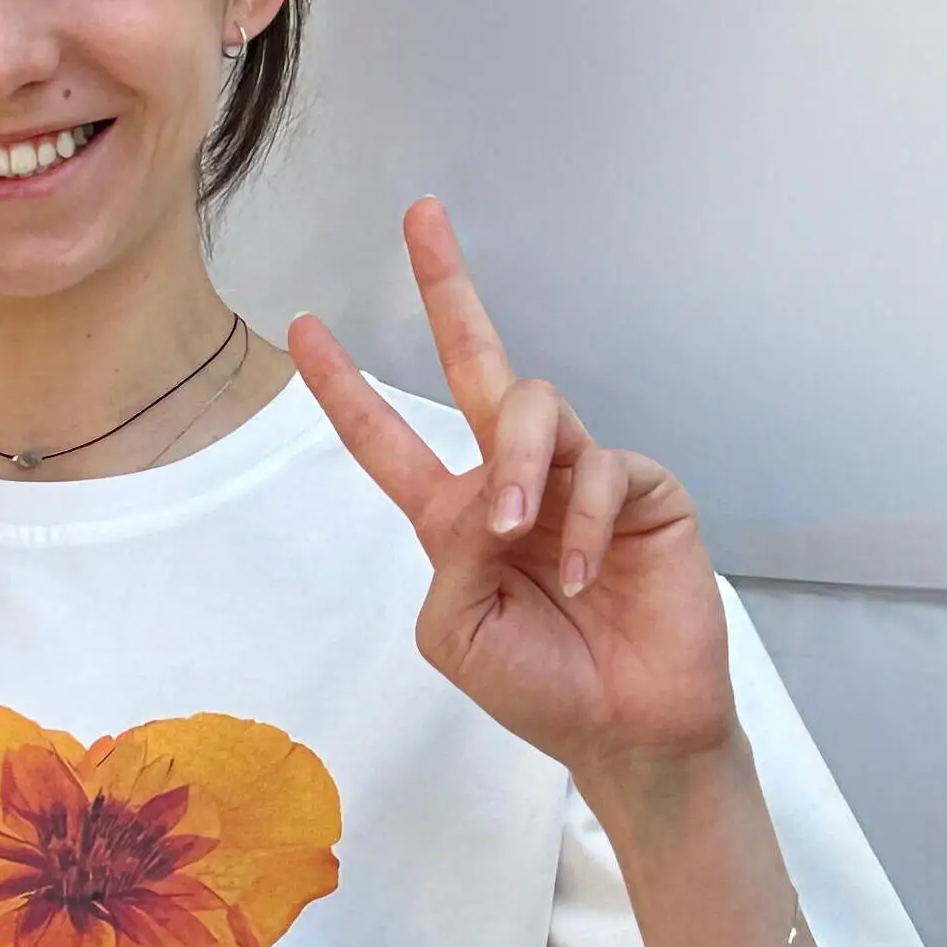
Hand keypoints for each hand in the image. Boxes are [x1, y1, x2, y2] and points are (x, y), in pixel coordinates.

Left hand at [289, 199, 736, 790]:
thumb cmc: (539, 687)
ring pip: (536, 408)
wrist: (627, 730)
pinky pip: (603, 469)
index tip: (305, 328)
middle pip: (476, 361)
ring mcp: (579, 478)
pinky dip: (582, 523)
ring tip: (517, 529)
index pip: (388, 439)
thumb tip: (486, 491)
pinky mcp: (641, 491)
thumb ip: (449, 556)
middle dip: (447, 285)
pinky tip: (582, 576)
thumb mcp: (455, 633)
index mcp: (455, 516)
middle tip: (419, 216)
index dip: (346, 386)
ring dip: (520, 464)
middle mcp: (515, 480)